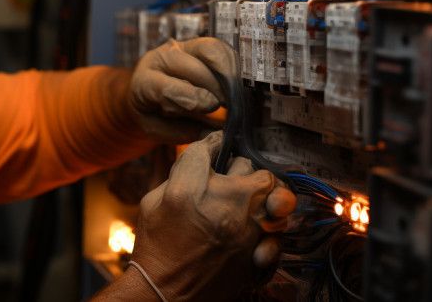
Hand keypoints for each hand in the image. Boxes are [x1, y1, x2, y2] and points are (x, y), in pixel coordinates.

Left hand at [126, 37, 234, 142]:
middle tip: (231, 105)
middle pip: (193, 67)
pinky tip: (238, 81)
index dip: (193, 98)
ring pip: (209, 50)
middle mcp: (160, 59)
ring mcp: (179, 48)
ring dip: (228, 73)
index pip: (167, 87)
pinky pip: (219, 48)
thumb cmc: (152, 113)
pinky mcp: (196, 45)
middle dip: (215, 87)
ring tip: (236, 94)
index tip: (212, 107)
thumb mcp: (157, 129)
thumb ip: (183, 132)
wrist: (145, 92)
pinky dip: (232, 64)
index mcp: (144, 82)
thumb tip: (215, 132)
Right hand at [128, 132, 295, 300]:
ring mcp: (248, 227)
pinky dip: (269, 219)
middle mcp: (224, 203)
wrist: (167, 294)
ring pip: (271, 188)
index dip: (210, 144)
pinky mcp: (260, 247)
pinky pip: (279, 220)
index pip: (208, 148)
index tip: (213, 146)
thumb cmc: (157, 250)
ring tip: (244, 200)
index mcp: (189, 189)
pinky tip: (253, 224)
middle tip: (226, 179)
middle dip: (235, 167)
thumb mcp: (152, 204)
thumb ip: (179, 176)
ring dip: (259, 191)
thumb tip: (200, 159)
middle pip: (245, 163)